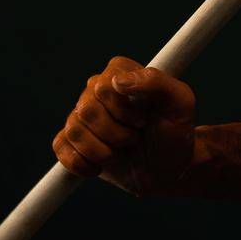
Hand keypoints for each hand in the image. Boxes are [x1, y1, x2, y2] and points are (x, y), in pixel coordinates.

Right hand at [52, 55, 196, 195]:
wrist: (168, 168)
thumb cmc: (175, 132)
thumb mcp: (180, 104)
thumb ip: (157, 83)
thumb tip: (120, 81)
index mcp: (121, 72)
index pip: (103, 86)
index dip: (124, 111)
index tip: (144, 121)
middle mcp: (97, 89)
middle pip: (86, 109)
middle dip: (115, 134)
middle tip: (134, 138)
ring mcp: (82, 114)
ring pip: (73, 130)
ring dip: (102, 151)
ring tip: (121, 152)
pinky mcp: (73, 139)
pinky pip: (60, 146)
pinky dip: (81, 163)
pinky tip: (100, 166)